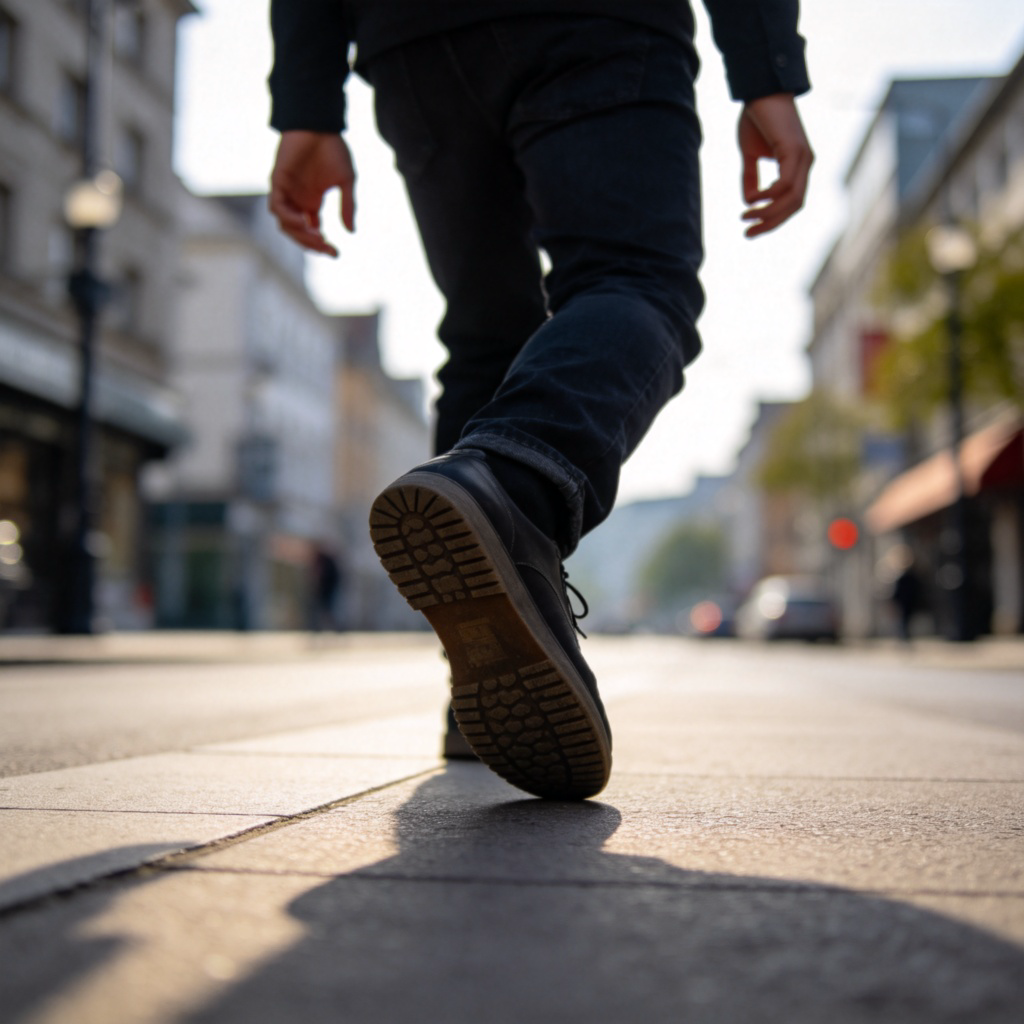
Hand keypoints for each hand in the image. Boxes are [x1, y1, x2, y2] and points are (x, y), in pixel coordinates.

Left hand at [269, 131, 355, 256]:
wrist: (319, 123)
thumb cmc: (332, 148)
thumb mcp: (346, 181)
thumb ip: (347, 206)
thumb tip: (351, 232)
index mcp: (311, 202)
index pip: (313, 232)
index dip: (322, 245)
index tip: (336, 253)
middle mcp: (297, 200)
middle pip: (298, 233)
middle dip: (312, 244)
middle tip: (327, 248)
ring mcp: (286, 192)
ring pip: (285, 224)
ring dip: (299, 234)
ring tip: (316, 236)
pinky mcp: (277, 181)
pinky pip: (277, 207)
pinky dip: (289, 218)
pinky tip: (304, 222)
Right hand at [738, 94, 812, 237]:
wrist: (760, 88)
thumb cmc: (757, 118)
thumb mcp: (750, 154)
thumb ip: (751, 178)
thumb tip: (750, 202)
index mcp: (798, 165)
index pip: (791, 203)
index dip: (773, 219)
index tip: (750, 228)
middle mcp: (805, 163)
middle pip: (794, 206)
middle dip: (771, 223)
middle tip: (747, 234)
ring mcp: (803, 157)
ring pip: (792, 199)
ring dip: (769, 214)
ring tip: (747, 218)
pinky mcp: (795, 150)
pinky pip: (785, 183)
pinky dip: (769, 195)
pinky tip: (753, 199)